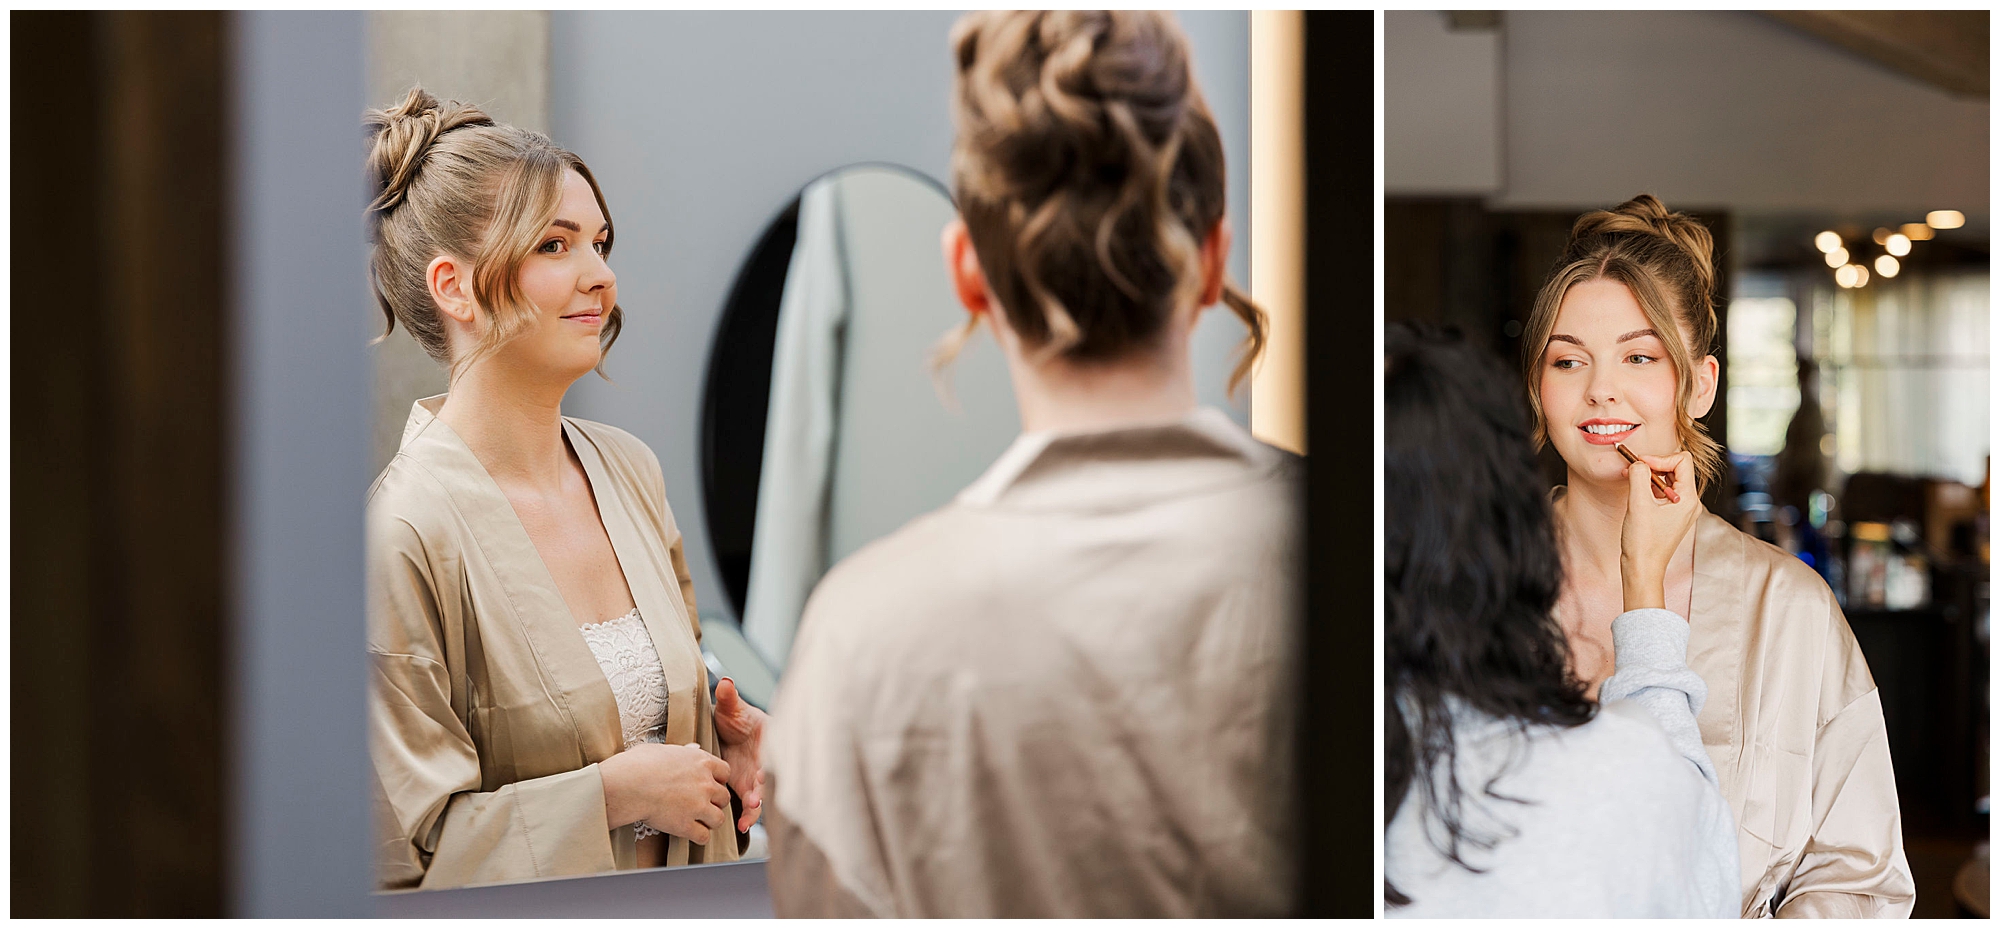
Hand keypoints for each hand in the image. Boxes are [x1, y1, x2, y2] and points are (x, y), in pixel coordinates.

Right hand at [599, 741, 730, 845]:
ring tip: (697, 821)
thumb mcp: (663, 749)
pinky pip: (703, 836)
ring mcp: (698, 806)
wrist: (626, 785)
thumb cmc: (638, 765)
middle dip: (714, 802)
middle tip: (701, 804)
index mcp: (701, 762)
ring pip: (719, 819)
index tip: (707, 784)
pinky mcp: (686, 825)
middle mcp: (705, 783)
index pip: (725, 772)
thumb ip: (683, 751)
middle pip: (724, 797)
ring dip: (709, 821)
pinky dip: (697, 836)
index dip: (717, 780)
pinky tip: (688, 832)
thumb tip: (692, 748)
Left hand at [712, 678, 767, 831]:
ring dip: (756, 807)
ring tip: (747, 817)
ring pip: (762, 795)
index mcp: (768, 739)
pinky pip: (750, 805)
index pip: (773, 751)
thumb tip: (725, 682)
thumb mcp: (730, 708)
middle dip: (764, 789)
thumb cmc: (736, 719)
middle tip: (755, 800)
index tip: (762, 772)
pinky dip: (748, 816)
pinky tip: (740, 826)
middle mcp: (766, 760)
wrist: (727, 734)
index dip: (769, 762)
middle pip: (770, 777)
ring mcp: (758, 777)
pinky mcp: (747, 789)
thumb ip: (729, 698)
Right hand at [1619, 450, 1699, 611]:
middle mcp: (1690, 503)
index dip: (1659, 458)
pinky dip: (1650, 488)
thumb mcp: (1638, 503)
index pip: (1682, 461)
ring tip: (1631, 479)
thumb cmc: (1643, 542)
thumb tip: (1638, 462)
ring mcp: (1683, 510)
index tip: (1639, 463)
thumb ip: (1639, 476)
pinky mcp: (1673, 517)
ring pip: (1669, 480)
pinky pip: (1665, 493)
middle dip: (1654, 465)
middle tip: (1633, 468)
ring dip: (1651, 476)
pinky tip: (1636, 492)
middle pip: (1676, 469)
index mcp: (1688, 499)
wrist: (1643, 569)